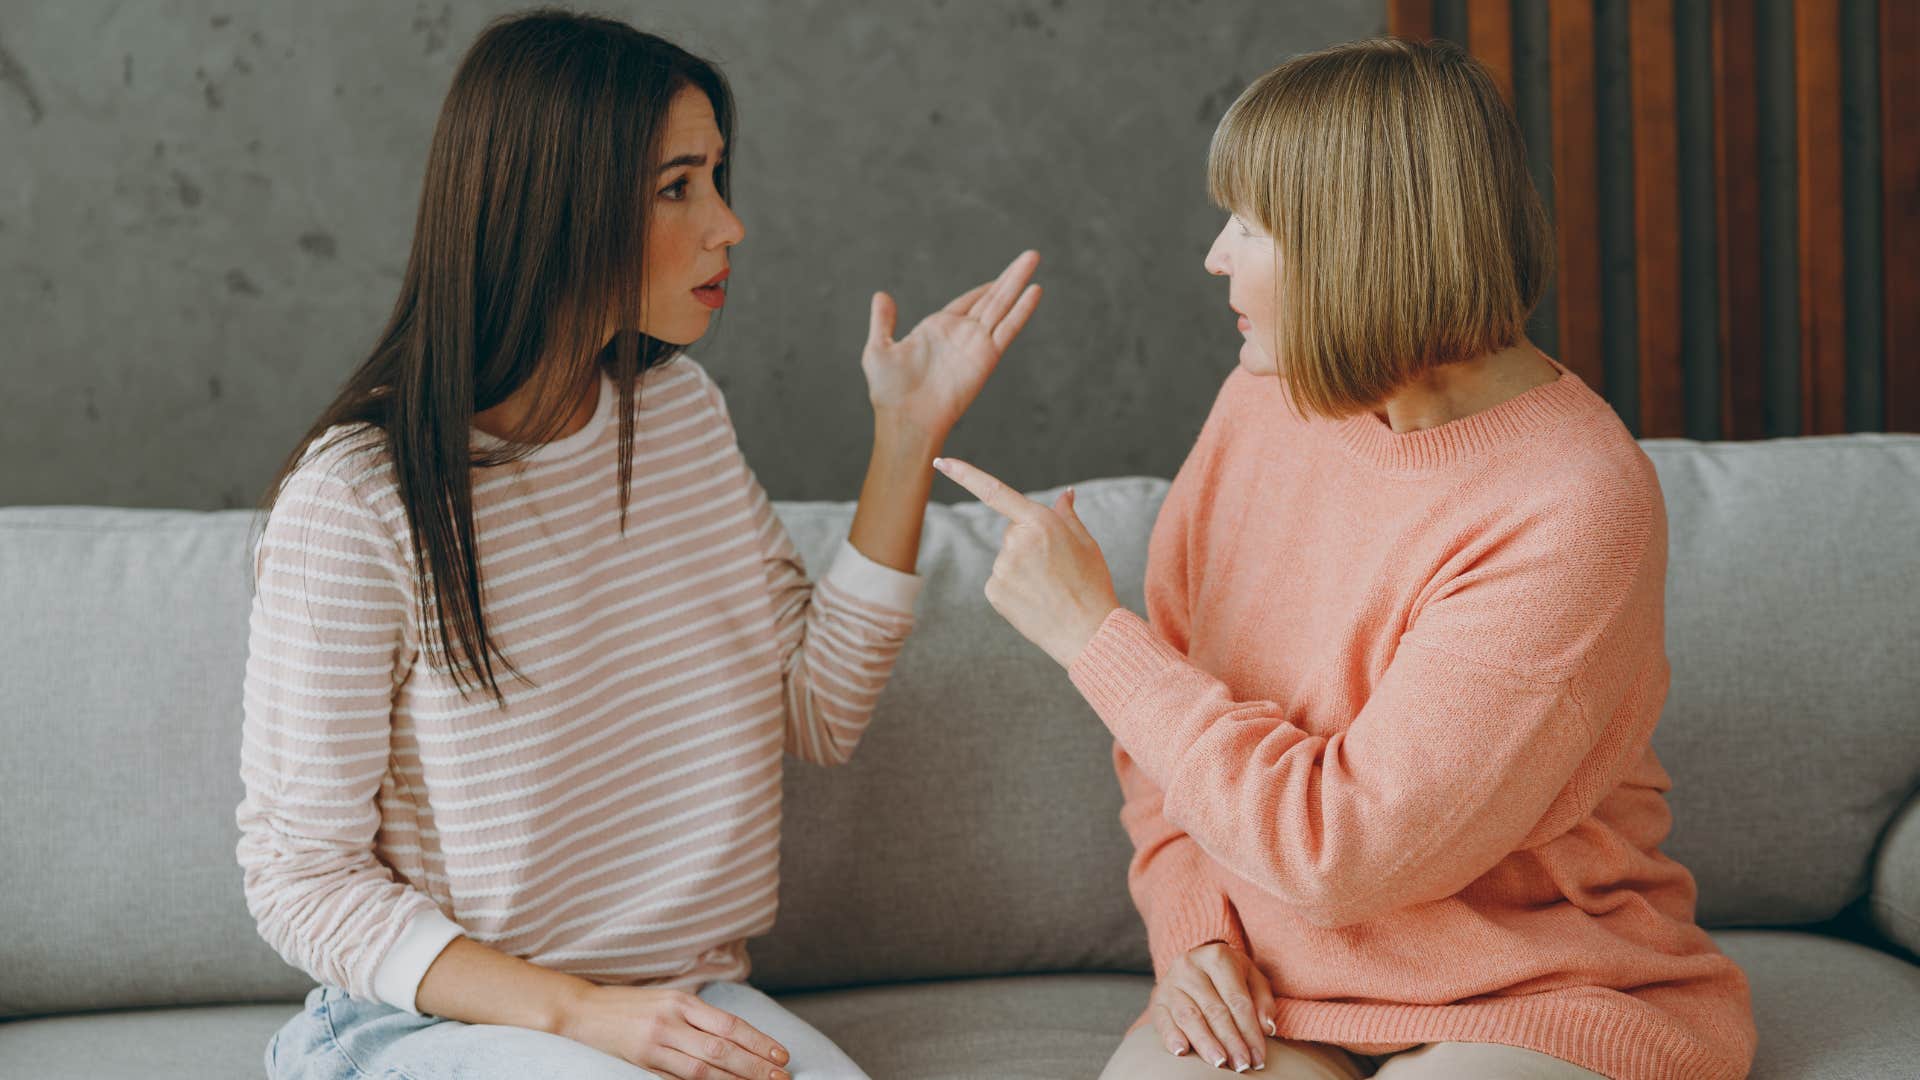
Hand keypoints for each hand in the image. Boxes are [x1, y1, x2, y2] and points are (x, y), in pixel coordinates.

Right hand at [556, 984, 790, 1079]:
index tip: (781, 1054)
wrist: (583, 1011)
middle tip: (782, 1077)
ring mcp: (655, 1045)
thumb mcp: (668, 1000)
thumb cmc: (631, 1005)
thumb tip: (737, 1037)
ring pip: (702, 1070)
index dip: (758, 1041)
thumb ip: (698, 1016)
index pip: (729, 1024)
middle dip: (755, 1066)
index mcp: (682, 1001)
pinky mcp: (641, 1064)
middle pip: (721, 1049)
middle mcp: (670, 1022)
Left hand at [862, 250, 1041, 449]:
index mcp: (937, 329)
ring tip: (1034, 258)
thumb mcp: (878, 349)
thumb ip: (883, 321)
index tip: (1002, 276)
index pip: (968, 301)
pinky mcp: (986, 356)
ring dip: (1018, 282)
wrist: (905, 419)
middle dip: (1010, 276)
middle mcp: (961, 333)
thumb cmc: (889, 392)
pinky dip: (1021, 310)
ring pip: (1002, 305)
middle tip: (1031, 255)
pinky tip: (1034, 290)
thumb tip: (881, 295)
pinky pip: (1008, 328)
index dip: (984, 288)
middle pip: (992, 298)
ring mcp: (975, 343)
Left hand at [930, 457, 1119, 666]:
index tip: (940, 462)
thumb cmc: (1092, 585)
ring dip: (1022, 568)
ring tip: (1048, 588)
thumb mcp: (1086, 543)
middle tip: (1055, 568)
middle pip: (1012, 532)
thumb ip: (1067, 515)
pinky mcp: (994, 591)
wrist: (1088, 632)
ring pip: (1006, 558)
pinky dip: (1014, 588)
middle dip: (1028, 543)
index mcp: (1040, 522)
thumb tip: (1064, 493)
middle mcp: (1015, 542)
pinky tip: (1034, 600)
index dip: (964, 475)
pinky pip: (1000, 581)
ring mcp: (1002, 568)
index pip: (994, 491)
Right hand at [1150, 942, 1277, 1072]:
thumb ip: (1262, 1001)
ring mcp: (1170, 982)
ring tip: (1219, 1062)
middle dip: (1230, 1041)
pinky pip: (1163, 1020)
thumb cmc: (1228, 975)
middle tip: (1241, 1064)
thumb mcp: (1251, 977)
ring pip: (1189, 1016)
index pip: (1237, 1000)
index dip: (1250, 1031)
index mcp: (1217, 957)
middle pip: (1214, 1010)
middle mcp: (1190, 966)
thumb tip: (1267, 1027)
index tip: (1258, 1056)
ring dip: (1205, 1042)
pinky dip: (1171, 1037)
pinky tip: (1182, 1051)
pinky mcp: (1156, 999)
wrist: (1194, 963)